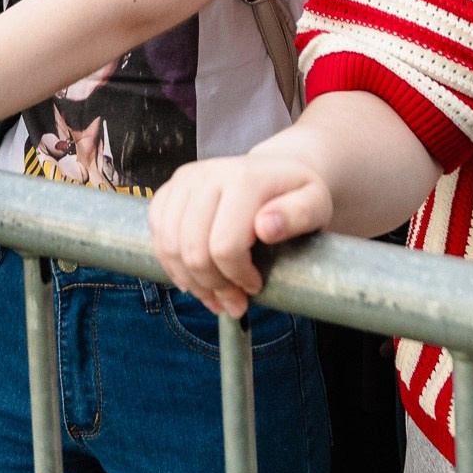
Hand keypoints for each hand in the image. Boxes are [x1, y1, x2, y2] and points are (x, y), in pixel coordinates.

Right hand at [148, 151, 332, 316]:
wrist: (276, 169)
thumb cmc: (298, 194)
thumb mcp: (316, 204)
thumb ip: (299, 215)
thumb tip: (265, 227)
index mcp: (244, 178)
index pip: (224, 245)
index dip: (237, 277)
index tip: (255, 287)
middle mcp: (208, 173)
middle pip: (192, 249)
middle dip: (212, 286)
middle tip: (234, 303)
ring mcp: (185, 179)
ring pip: (169, 246)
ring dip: (190, 281)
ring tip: (214, 295)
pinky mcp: (170, 187)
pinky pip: (156, 233)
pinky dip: (171, 264)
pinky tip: (193, 277)